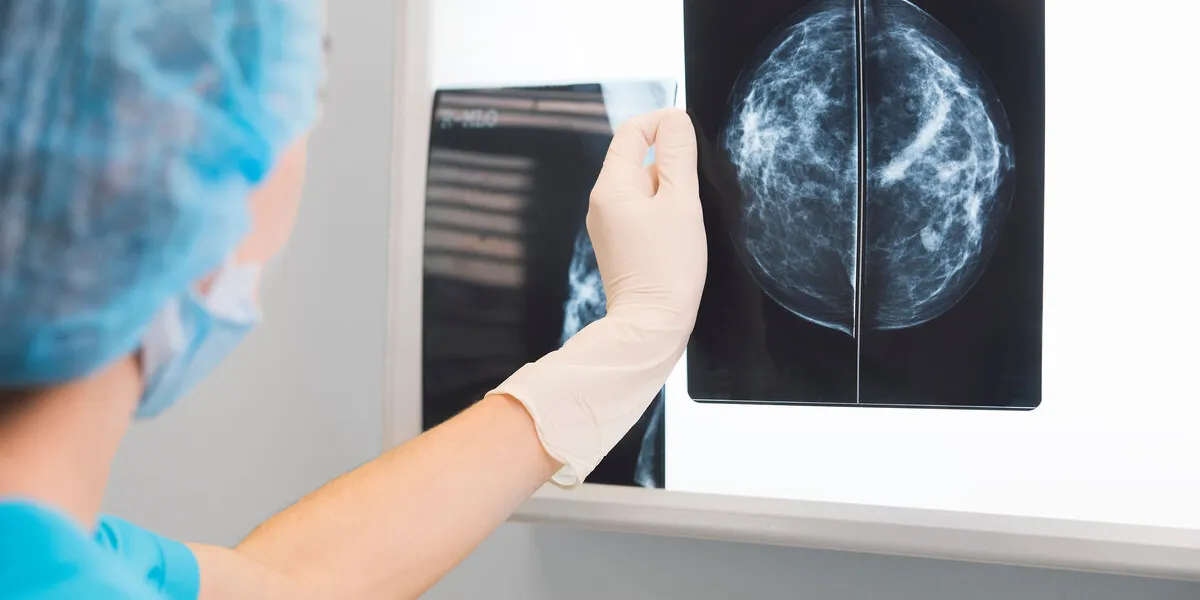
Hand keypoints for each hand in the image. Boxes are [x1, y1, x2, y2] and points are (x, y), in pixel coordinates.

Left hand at [491, 109, 706, 486]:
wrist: (651, 326)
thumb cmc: (667, 269)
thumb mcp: (681, 203)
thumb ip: (678, 156)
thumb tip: (674, 120)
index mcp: (611, 187)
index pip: (632, 132)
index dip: (662, 122)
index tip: (689, 130)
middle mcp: (603, 203)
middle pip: (638, 159)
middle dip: (671, 164)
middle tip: (695, 189)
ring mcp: (610, 225)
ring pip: (644, 187)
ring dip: (671, 191)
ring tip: (687, 219)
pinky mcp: (621, 244)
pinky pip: (644, 212)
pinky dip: (664, 213)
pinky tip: (679, 234)